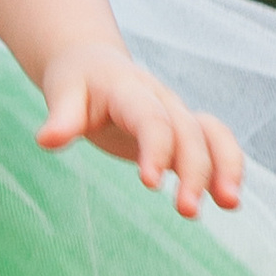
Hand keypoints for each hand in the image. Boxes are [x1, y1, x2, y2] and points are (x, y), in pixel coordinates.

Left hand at [37, 46, 243, 219]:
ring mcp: (177, 114)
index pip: (151, 119)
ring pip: (213, 136)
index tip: (150, 183)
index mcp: (130, 90)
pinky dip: (227, 168)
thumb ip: (61, 118)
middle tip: (187, 211)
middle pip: (188, 133)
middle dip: (194, 171)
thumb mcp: (62, 92)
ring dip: (225, 168)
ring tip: (229, 204)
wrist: (94, 63)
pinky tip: (227, 201)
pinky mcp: (183, 132)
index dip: (155, 148)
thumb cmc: (76, 81)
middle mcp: (163, 100)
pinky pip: (216, 144)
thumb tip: (46, 140)